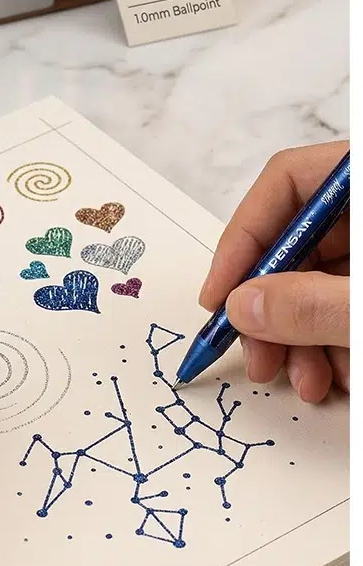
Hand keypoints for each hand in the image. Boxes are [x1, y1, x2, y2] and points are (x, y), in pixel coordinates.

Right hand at [199, 142, 348, 402]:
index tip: (220, 296)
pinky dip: (333, 342)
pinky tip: (338, 378)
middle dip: (273, 308)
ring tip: (306, 383)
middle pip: (299, 242)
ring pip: (320, 282)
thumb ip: (314, 304)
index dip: (244, 239)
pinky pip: (345, 304)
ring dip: (302, 339)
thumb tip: (242, 306)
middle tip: (257, 357)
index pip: (287, 182)